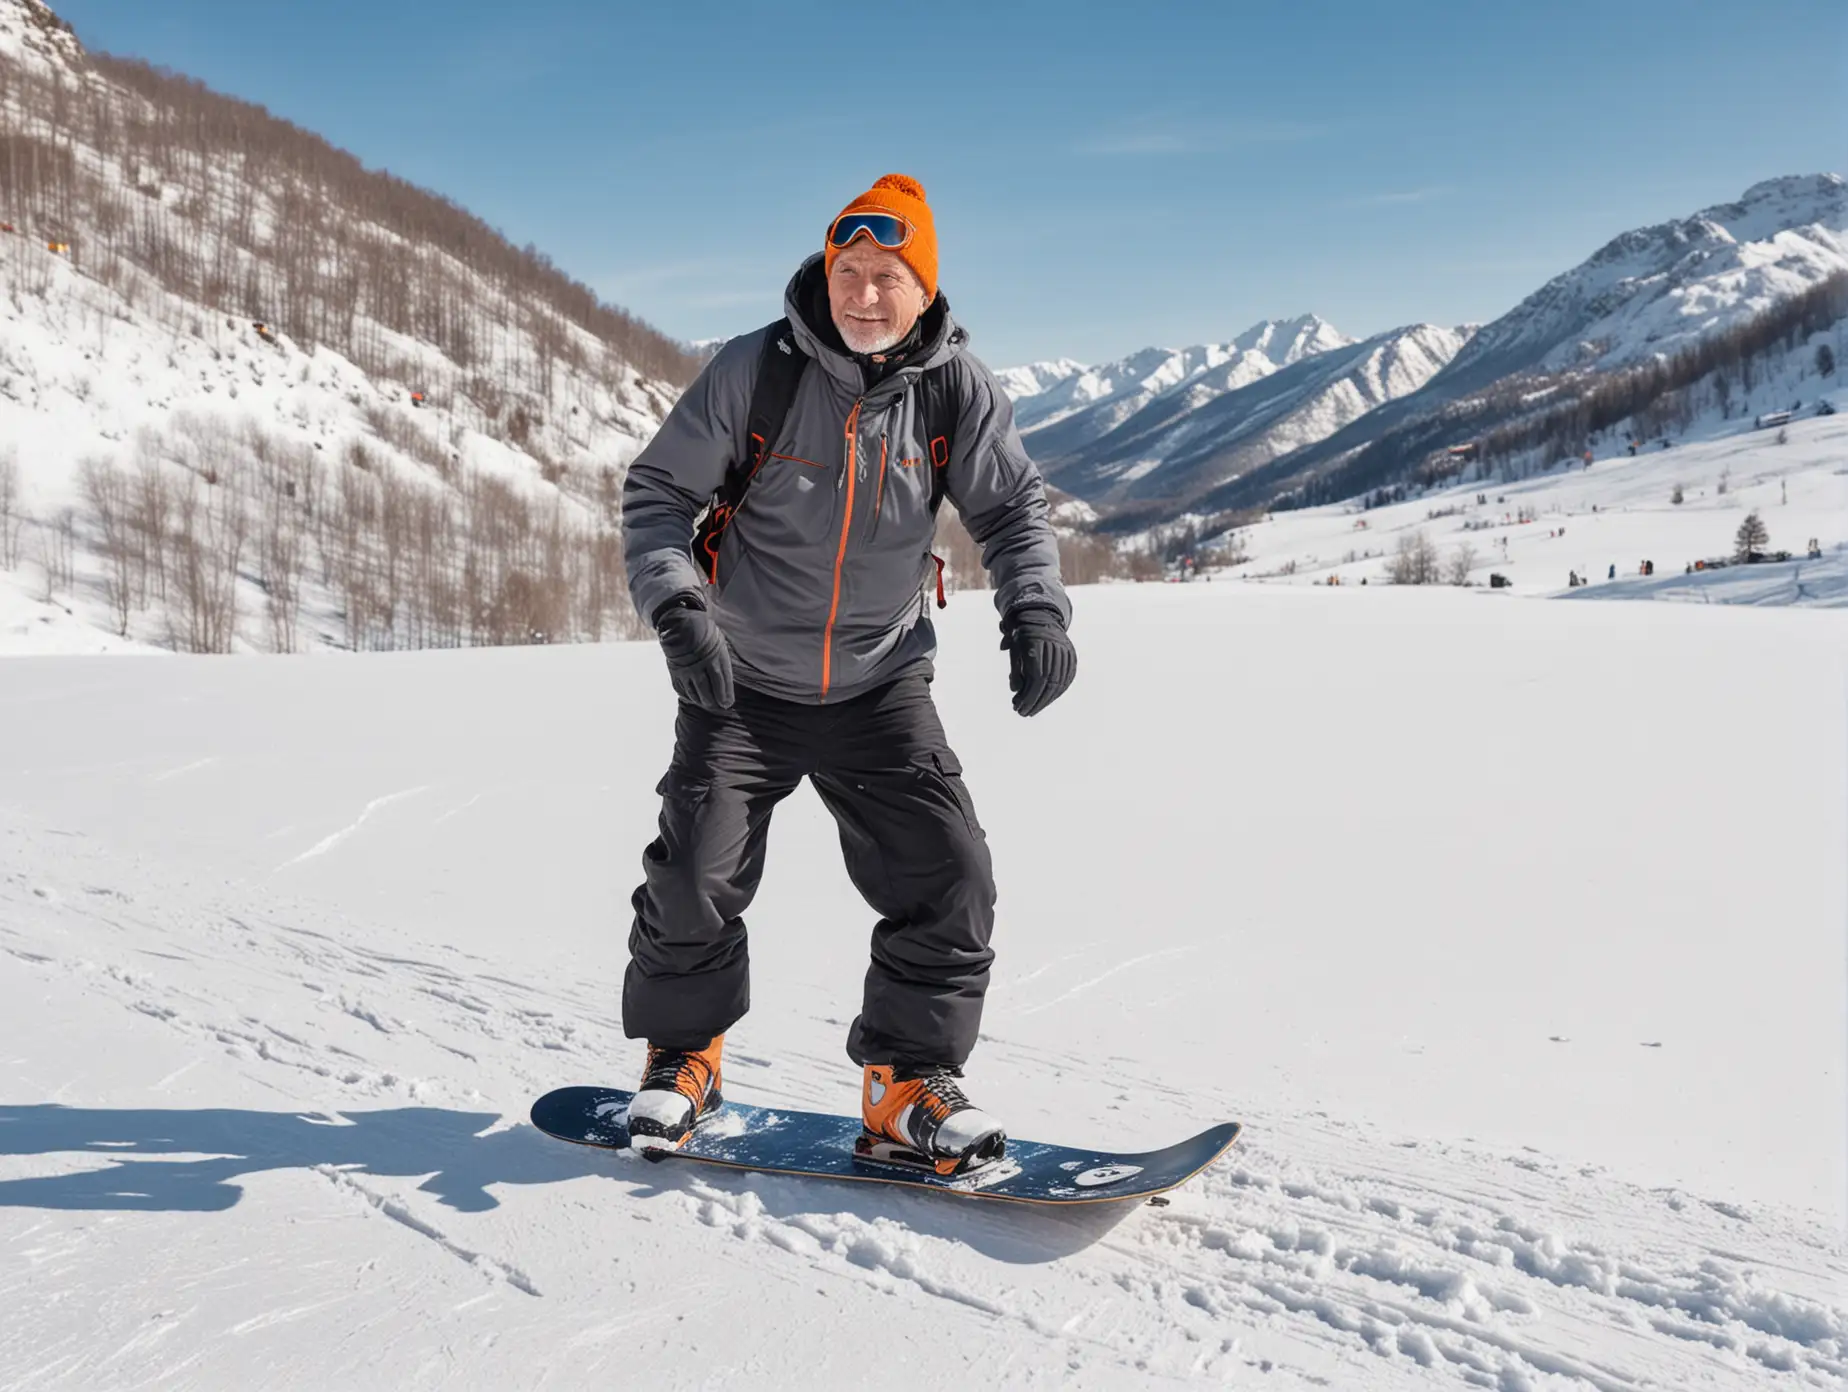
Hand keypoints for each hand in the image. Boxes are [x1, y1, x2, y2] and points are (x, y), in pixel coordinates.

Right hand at [653, 596, 734, 710]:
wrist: (679, 624)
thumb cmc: (704, 633)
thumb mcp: (719, 643)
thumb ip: (721, 662)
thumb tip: (726, 681)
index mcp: (715, 657)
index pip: (721, 682)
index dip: (725, 695)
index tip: (728, 703)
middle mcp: (700, 666)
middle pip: (708, 691)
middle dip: (715, 701)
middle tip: (720, 706)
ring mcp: (687, 670)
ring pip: (695, 693)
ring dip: (703, 701)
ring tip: (708, 704)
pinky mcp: (676, 672)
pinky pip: (683, 689)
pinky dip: (689, 696)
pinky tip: (694, 698)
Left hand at [999, 606, 1075, 716]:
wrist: (1042, 617)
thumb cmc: (1022, 635)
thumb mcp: (1014, 649)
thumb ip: (1015, 670)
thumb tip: (1016, 690)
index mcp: (1038, 644)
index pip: (1037, 677)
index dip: (1028, 696)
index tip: (1018, 707)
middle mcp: (1055, 648)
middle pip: (1048, 683)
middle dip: (1035, 702)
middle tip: (1023, 713)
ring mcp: (1066, 653)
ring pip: (1058, 683)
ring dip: (1045, 701)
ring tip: (1032, 710)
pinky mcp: (1072, 658)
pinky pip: (1066, 680)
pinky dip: (1055, 693)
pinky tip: (1045, 701)